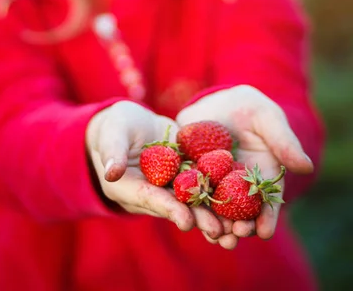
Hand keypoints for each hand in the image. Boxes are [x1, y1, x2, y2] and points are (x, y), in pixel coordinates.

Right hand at [86, 101, 223, 240]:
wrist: (128, 122)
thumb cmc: (114, 126)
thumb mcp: (112, 134)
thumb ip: (113, 152)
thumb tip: (111, 173)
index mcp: (130, 188)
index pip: (151, 199)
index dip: (169, 210)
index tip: (186, 221)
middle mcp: (152, 192)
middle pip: (177, 206)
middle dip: (199, 218)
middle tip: (220, 231)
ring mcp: (170, 184)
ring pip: (193, 200)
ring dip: (214, 213)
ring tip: (236, 227)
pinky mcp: (185, 173)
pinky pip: (203, 183)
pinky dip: (220, 191)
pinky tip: (242, 200)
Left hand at [176, 85, 313, 248]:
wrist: (217, 101)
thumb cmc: (250, 109)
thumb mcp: (267, 119)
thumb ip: (284, 142)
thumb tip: (306, 166)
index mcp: (261, 176)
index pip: (266, 202)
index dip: (267, 218)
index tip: (264, 232)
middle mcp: (238, 186)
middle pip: (240, 212)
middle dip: (240, 226)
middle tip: (236, 236)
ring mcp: (213, 182)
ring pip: (215, 208)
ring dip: (215, 224)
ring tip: (215, 236)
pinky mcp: (191, 174)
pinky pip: (190, 192)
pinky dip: (190, 205)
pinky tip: (188, 214)